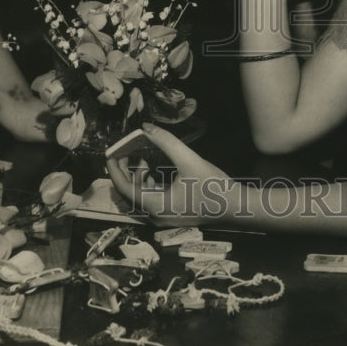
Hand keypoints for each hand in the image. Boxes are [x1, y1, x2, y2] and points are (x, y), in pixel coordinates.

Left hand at [106, 123, 233, 226]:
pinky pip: (150, 200)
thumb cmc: (213, 186)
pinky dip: (148, 184)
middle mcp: (153, 216)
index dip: (114, 168)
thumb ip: (166, 142)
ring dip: (136, 177)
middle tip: (124, 150)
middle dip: (124, 170)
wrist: (236, 208)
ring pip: (139, 197)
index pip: (123, 187)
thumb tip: (146, 127)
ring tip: (141, 157)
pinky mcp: (171, 215)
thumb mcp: (188, 160)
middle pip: (128, 193)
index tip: (110, 151)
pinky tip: (155, 170)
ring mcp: (162, 218)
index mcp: (154, 205)